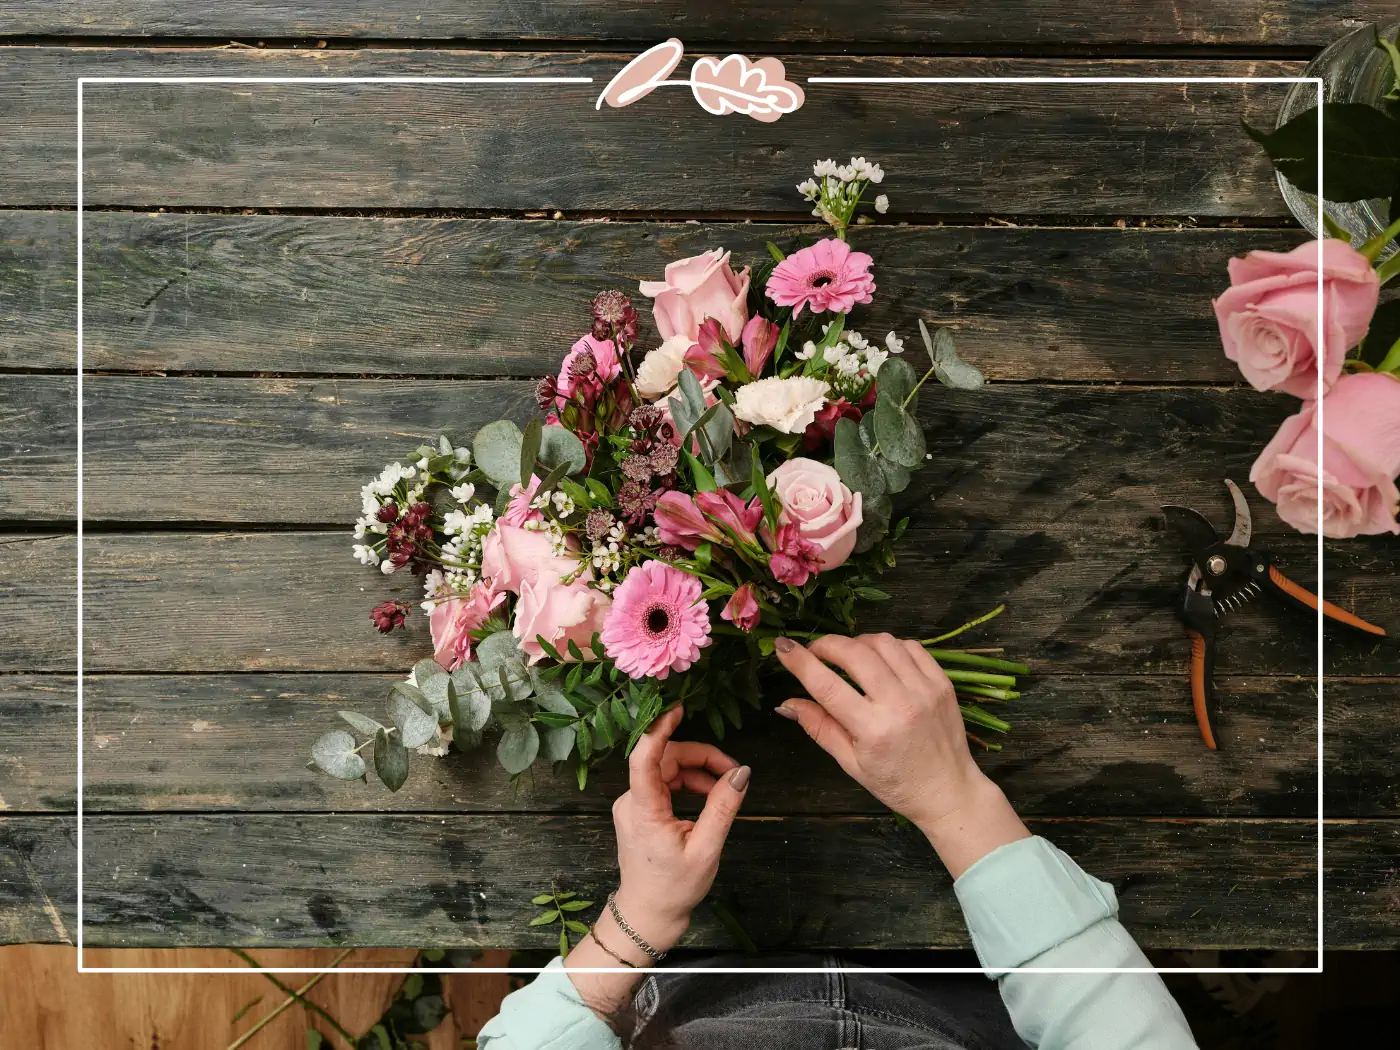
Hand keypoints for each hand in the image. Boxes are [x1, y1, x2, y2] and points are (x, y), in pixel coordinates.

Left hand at [610, 705, 750, 953]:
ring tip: (726, 789)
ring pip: (667, 770)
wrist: (648, 916)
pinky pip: (665, 784)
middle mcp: (632, 801)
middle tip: (733, 772)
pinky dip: (689, 784)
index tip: (678, 709)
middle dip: (701, 758)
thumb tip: (742, 772)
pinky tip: (709, 798)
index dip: (660, 729)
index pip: (644, 757)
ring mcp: (633, 806)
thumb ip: (723, 807)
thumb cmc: (674, 888)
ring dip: (698, 772)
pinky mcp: (640, 811)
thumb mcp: (706, 849)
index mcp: (643, 809)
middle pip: (665, 760)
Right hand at [774, 634, 1027, 876]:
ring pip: (883, 642)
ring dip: (857, 642)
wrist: (949, 791)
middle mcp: (900, 704)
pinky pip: (911, 646)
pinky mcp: (942, 682)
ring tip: (847, 656)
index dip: (800, 661)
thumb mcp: (851, 764)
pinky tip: (879, 659)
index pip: (827, 685)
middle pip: (855, 653)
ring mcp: (925, 689)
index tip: (782, 646)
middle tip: (814, 651)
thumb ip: (819, 728)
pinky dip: (889, 646)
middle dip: (827, 644)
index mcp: (874, 730)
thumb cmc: (895, 784)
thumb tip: (786, 703)